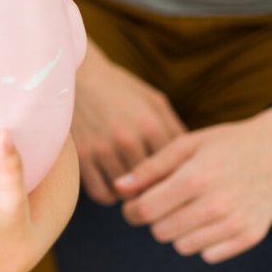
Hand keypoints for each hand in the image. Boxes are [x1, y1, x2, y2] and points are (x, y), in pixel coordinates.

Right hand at [71, 50, 184, 204]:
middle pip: (151, 183)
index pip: (174, 168)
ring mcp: (102, 148)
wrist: (77, 75)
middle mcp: (127, 139)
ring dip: (133, 194)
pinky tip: (114, 186)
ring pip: (127, 193)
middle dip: (156, 188)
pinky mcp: (82, 156)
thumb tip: (193, 163)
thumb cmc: (121, 89)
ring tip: (136, 187)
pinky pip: (101, 193)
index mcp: (150, 125)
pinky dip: (110, 195)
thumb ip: (175, 130)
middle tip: (158, 190)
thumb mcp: (155, 101)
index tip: (177, 181)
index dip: (177, 178)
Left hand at [112, 108, 271, 263]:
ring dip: (179, 230)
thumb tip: (118, 189)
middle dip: (155, 219)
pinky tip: (211, 218)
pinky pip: (208, 254)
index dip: (131, 210)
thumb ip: (150, 168)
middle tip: (164, 203)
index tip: (133, 204)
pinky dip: (203, 241)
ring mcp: (236, 223)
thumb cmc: (228, 143)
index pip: (145, 210)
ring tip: (190, 207)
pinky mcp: (251, 236)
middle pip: (160, 232)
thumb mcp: (187, 144)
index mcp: (195, 178)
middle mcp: (216, 205)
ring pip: (182, 246)